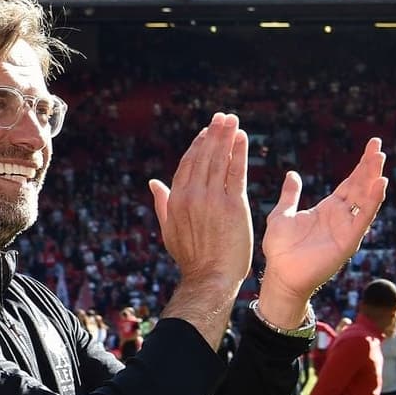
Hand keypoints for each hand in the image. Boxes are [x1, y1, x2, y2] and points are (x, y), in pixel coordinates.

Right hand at [150, 113, 251, 347]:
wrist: (209, 278)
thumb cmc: (190, 258)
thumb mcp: (169, 229)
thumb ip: (162, 203)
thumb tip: (153, 183)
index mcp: (176, 199)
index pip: (188, 163)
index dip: (198, 145)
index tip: (206, 133)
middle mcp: (193, 195)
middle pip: (204, 156)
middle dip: (214, 133)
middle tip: (222, 117)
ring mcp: (212, 198)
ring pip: (220, 159)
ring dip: (226, 136)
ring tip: (233, 120)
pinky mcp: (233, 205)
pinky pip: (236, 172)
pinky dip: (238, 152)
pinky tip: (242, 138)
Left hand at [258, 137, 387, 326]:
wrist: (280, 275)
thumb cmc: (280, 249)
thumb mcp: (283, 214)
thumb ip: (291, 195)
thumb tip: (292, 174)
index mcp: (328, 209)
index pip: (350, 183)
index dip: (361, 165)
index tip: (372, 146)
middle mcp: (341, 217)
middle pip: (361, 187)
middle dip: (370, 167)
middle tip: (378, 146)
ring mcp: (346, 229)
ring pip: (365, 200)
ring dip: (374, 179)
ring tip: (380, 159)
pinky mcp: (347, 242)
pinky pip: (362, 218)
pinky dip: (372, 201)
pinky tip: (379, 184)